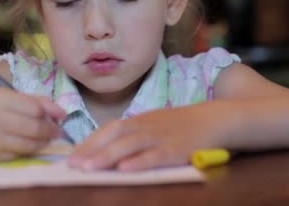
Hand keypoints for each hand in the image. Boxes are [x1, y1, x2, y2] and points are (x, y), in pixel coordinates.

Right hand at [0, 87, 65, 160]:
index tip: (61, 116)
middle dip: (51, 130)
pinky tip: (30, 146)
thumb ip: (30, 100)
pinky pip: (18, 154)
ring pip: (28, 144)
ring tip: (47, 140)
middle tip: (58, 131)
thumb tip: (60, 112)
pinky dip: (28, 151)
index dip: (52, 112)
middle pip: (34, 127)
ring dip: (43, 143)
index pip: (34, 107)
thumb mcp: (0, 95)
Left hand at [68, 106, 216, 170]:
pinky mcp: (177, 149)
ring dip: (108, 156)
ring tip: (89, 168)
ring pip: (130, 145)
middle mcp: (146, 126)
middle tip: (72, 165)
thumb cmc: (181, 126)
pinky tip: (125, 170)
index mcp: (139, 120)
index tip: (72, 156)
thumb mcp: (154, 125)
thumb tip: (106, 151)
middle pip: (115, 136)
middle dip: (92, 151)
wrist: (216, 119)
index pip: (109, 129)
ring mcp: (161, 136)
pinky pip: (155, 156)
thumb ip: (133, 135)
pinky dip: (139, 162)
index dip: (90, 142)